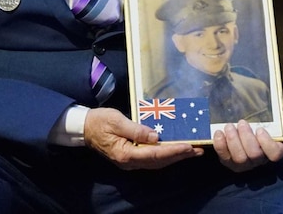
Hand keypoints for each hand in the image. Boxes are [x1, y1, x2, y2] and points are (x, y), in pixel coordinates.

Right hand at [84, 107, 203, 169]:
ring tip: (192, 151)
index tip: (188, 146)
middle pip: (159, 161)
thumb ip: (136, 129)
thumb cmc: (100, 121)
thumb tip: (155, 136)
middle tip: (198, 150)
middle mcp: (130, 162)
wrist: (84, 128)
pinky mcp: (131, 157)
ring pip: (157, 162)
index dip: (173, 150)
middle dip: (179, 156)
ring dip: (175, 157)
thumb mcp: (116, 120)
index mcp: (126, 153)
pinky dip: (166, 155)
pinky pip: (152, 159)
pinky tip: (175, 151)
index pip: (155, 154)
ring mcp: (130, 161)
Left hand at [212, 113, 282, 172]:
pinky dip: (220, 145)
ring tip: (229, 126)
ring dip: (233, 141)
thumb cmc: (265, 121)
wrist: (245, 121)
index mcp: (274, 149)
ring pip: (240, 159)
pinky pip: (224, 157)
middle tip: (242, 123)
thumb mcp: (280, 118)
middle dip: (247, 138)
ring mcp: (244, 163)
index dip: (267, 144)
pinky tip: (219, 133)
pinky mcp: (229, 161)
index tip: (260, 130)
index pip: (276, 154)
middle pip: (255, 156)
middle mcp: (259, 159)